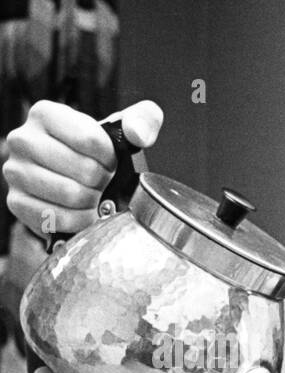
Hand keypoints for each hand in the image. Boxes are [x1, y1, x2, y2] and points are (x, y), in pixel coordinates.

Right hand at [3, 99, 161, 237]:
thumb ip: (142, 120)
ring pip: (71, 195)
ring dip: (93, 202)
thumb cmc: (99, 152)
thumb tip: (138, 134)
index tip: (110, 161)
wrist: (77, 181)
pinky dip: (78, 220)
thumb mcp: (123, 129)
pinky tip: (82, 212)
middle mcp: (23, 139)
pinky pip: (57, 218)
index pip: (90, 140)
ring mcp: (15, 171)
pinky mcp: (17, 202)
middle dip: (103, 181)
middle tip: (102, 182)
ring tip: (93, 195)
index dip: (110, 158)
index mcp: (45, 114)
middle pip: (83, 170)